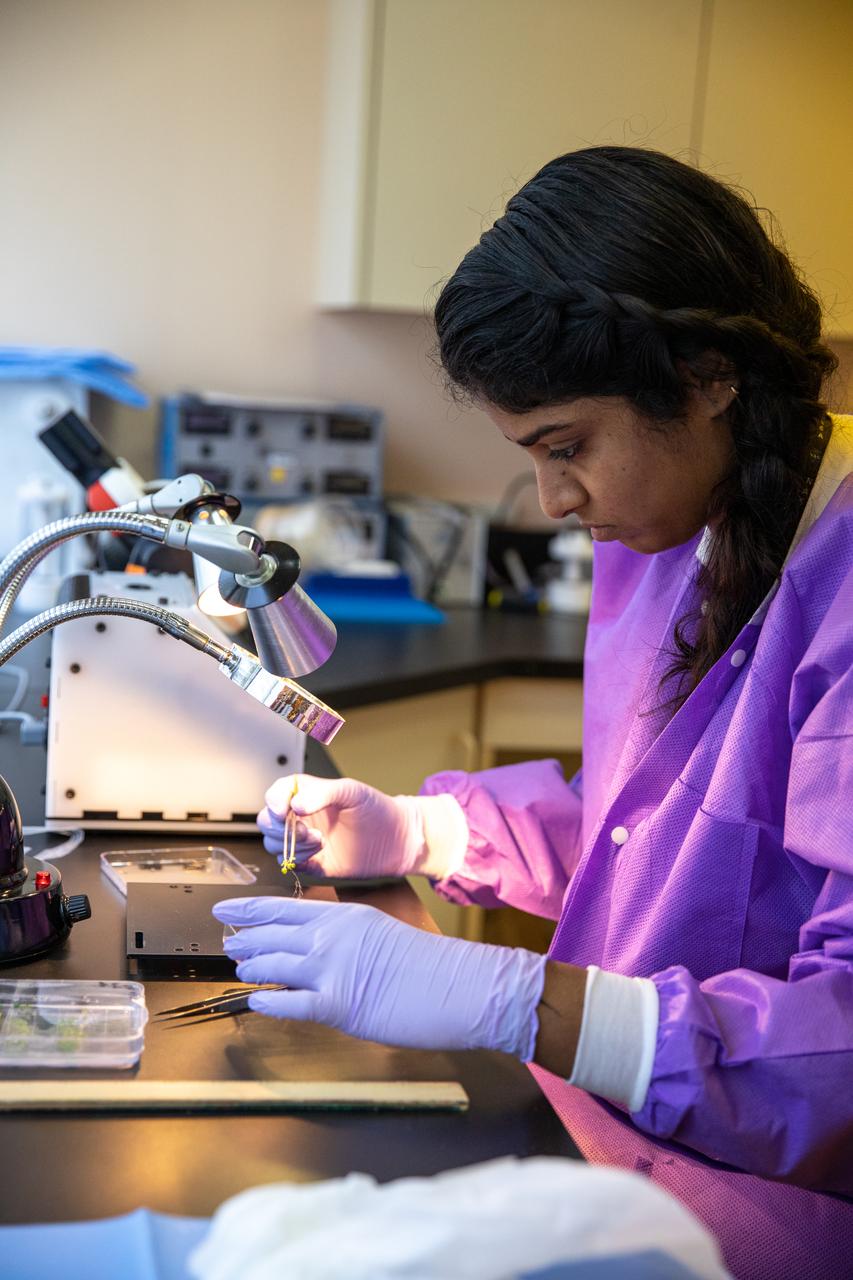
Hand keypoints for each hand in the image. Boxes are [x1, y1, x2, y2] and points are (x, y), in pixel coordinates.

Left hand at [214, 896, 545, 1057]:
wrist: (460, 985)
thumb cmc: (429, 963)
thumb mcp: (380, 931)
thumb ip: (346, 935)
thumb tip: (318, 945)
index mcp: (345, 915)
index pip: (284, 908)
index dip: (249, 909)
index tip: (226, 908)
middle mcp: (333, 937)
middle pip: (272, 935)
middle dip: (245, 938)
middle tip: (227, 941)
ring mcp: (334, 970)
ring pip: (275, 966)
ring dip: (253, 967)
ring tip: (240, 967)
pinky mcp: (340, 1005)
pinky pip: (292, 1004)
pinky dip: (270, 1003)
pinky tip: (256, 1002)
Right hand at [257, 775, 430, 878]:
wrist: (397, 840)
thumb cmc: (377, 810)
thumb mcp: (352, 791)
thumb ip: (322, 794)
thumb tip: (295, 804)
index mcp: (307, 794)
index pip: (276, 794)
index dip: (274, 801)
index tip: (282, 810)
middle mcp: (301, 817)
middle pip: (267, 821)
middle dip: (279, 827)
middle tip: (304, 830)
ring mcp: (304, 841)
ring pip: (274, 844)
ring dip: (291, 845)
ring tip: (319, 841)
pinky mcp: (311, 863)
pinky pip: (289, 864)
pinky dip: (298, 860)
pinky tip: (320, 854)